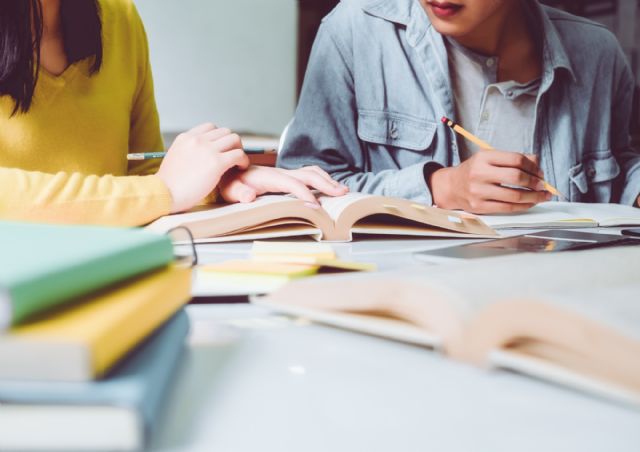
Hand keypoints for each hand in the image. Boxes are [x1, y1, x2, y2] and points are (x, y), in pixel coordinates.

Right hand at [156, 123, 248, 212]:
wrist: (164, 194)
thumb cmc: (169, 184)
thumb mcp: (175, 158)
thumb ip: (188, 151)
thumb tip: (196, 154)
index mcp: (186, 137)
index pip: (210, 127)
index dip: (219, 138)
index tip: (221, 150)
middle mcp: (197, 140)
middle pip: (225, 132)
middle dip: (231, 144)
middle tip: (232, 157)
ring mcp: (208, 150)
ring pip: (234, 140)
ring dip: (239, 150)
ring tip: (237, 163)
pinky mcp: (217, 163)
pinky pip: (239, 155)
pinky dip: (243, 161)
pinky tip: (240, 168)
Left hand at [218, 165, 348, 206]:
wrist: (227, 172)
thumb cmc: (229, 183)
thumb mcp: (229, 189)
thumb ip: (239, 193)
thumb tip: (250, 196)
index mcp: (269, 176)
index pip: (292, 183)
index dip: (304, 194)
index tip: (316, 207)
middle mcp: (280, 173)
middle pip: (309, 175)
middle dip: (326, 184)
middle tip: (342, 193)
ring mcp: (284, 174)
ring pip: (311, 172)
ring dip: (327, 180)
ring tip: (342, 190)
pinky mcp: (286, 177)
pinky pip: (307, 176)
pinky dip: (322, 180)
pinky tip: (329, 187)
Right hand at [429, 151, 551, 213]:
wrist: (452, 187)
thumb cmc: (474, 171)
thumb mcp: (489, 158)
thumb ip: (512, 159)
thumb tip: (537, 164)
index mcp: (483, 157)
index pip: (515, 159)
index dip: (532, 166)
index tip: (540, 172)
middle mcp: (479, 174)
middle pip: (516, 177)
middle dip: (534, 182)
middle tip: (543, 185)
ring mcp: (478, 192)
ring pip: (514, 196)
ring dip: (533, 197)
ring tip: (542, 196)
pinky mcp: (480, 207)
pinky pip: (507, 208)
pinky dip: (523, 206)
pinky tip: (530, 203)